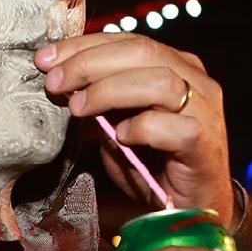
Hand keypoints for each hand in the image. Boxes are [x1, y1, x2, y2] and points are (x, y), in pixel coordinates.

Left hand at [38, 33, 230, 212]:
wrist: (192, 208)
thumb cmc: (155, 165)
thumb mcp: (117, 126)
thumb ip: (100, 102)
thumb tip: (62, 81)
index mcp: (177, 67)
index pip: (128, 42)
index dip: (84, 46)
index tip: (46, 59)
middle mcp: (196, 82)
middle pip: (143, 52)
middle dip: (90, 63)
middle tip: (55, 81)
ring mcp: (205, 111)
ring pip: (160, 82)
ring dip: (109, 91)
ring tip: (78, 108)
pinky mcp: (205, 144)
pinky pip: (173, 127)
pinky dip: (141, 127)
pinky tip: (119, 137)